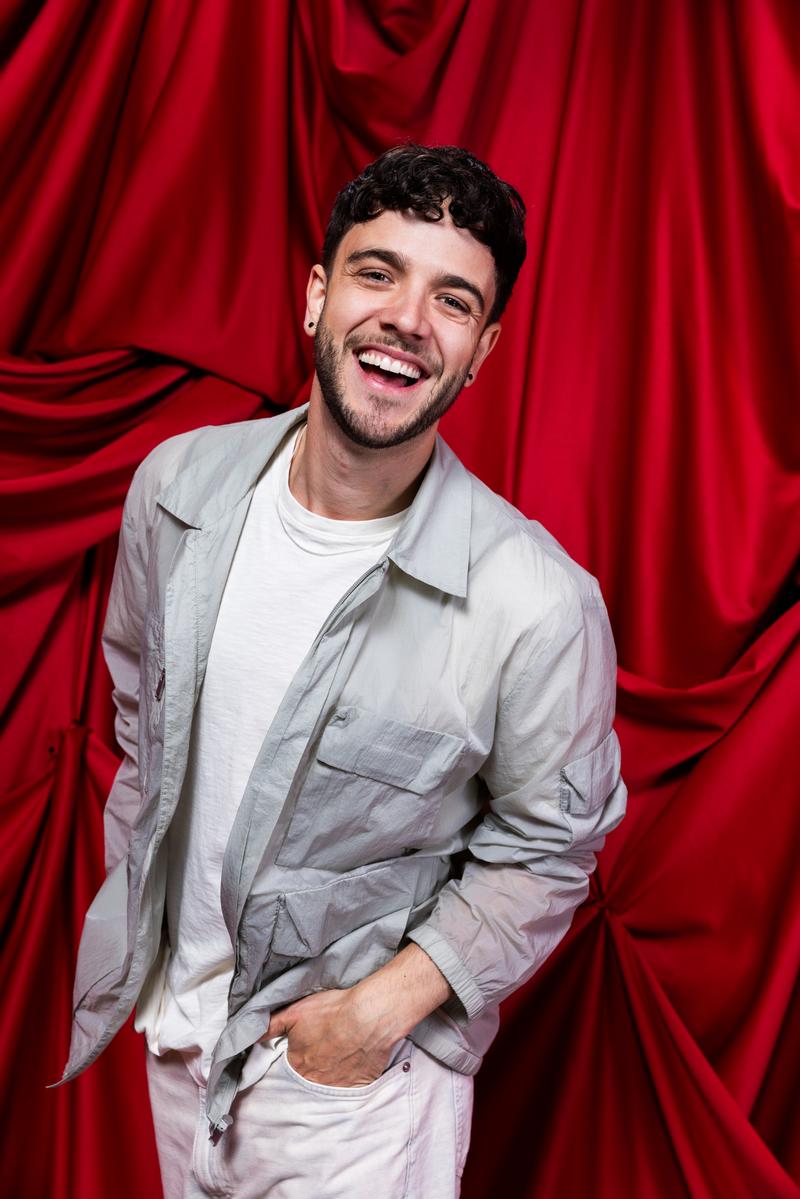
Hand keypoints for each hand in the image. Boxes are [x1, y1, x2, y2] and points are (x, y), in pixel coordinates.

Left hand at [264, 988, 396, 1086]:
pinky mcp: (359, 1086)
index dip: (301, 1052)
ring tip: (342, 1052)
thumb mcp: (295, 1012)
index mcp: (298, 1064)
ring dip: (333, 1071)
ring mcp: (338, 1086)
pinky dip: (352, 1076)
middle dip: (316, 1064)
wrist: (368, 1016)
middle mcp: (315, 1081)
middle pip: (311, 1076)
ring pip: (330, 1083)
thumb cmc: (332, 1011)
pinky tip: (355, 1061)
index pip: (294, 1064)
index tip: (310, 1043)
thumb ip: (270, 1026)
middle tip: (327, 1047)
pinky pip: (352, 1086)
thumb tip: (250, 1037)